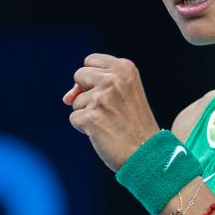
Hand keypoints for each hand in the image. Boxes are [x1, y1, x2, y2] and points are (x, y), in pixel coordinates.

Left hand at [62, 53, 160, 172]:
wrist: (147, 154)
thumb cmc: (134, 124)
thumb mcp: (124, 93)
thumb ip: (96, 84)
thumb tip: (66, 98)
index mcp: (125, 68)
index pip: (91, 60)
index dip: (93, 78)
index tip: (109, 92)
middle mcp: (113, 79)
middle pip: (79, 75)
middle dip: (87, 93)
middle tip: (110, 109)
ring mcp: (101, 98)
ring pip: (76, 100)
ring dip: (88, 113)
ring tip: (110, 123)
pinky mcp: (90, 117)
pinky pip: (74, 118)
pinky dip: (85, 128)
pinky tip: (104, 133)